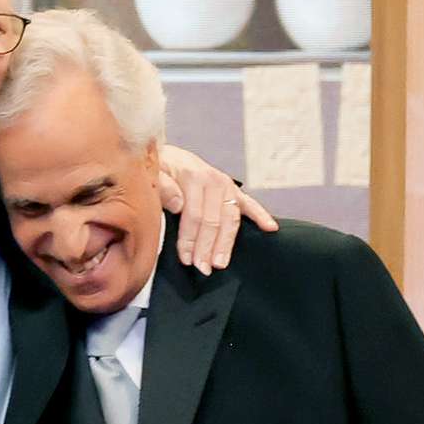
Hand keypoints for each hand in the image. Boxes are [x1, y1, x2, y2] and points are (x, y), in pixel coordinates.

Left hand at [158, 143, 277, 275]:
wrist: (164, 155)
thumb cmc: (157, 168)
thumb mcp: (152, 172)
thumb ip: (163, 186)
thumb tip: (178, 204)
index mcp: (193, 176)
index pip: (194, 214)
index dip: (190, 239)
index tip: (185, 259)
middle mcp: (213, 180)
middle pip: (214, 220)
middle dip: (207, 247)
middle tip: (202, 268)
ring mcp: (225, 186)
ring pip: (230, 218)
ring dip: (226, 243)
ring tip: (220, 263)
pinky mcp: (232, 190)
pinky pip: (249, 204)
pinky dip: (261, 215)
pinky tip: (270, 228)